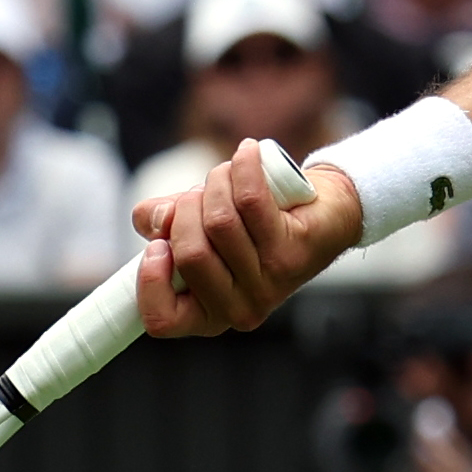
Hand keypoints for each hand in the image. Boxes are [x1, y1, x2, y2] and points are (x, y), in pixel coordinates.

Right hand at [131, 136, 358, 337]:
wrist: (321, 209)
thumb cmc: (247, 222)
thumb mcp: (193, 223)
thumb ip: (159, 222)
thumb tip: (157, 218)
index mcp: (206, 314)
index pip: (163, 319)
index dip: (149, 280)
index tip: (157, 245)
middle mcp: (239, 310)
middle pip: (191, 254)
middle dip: (186, 210)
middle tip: (200, 194)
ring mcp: (269, 284)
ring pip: (221, 222)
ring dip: (215, 183)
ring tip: (225, 174)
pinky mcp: (294, 252)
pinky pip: (251, 201)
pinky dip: (244, 168)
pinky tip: (248, 152)